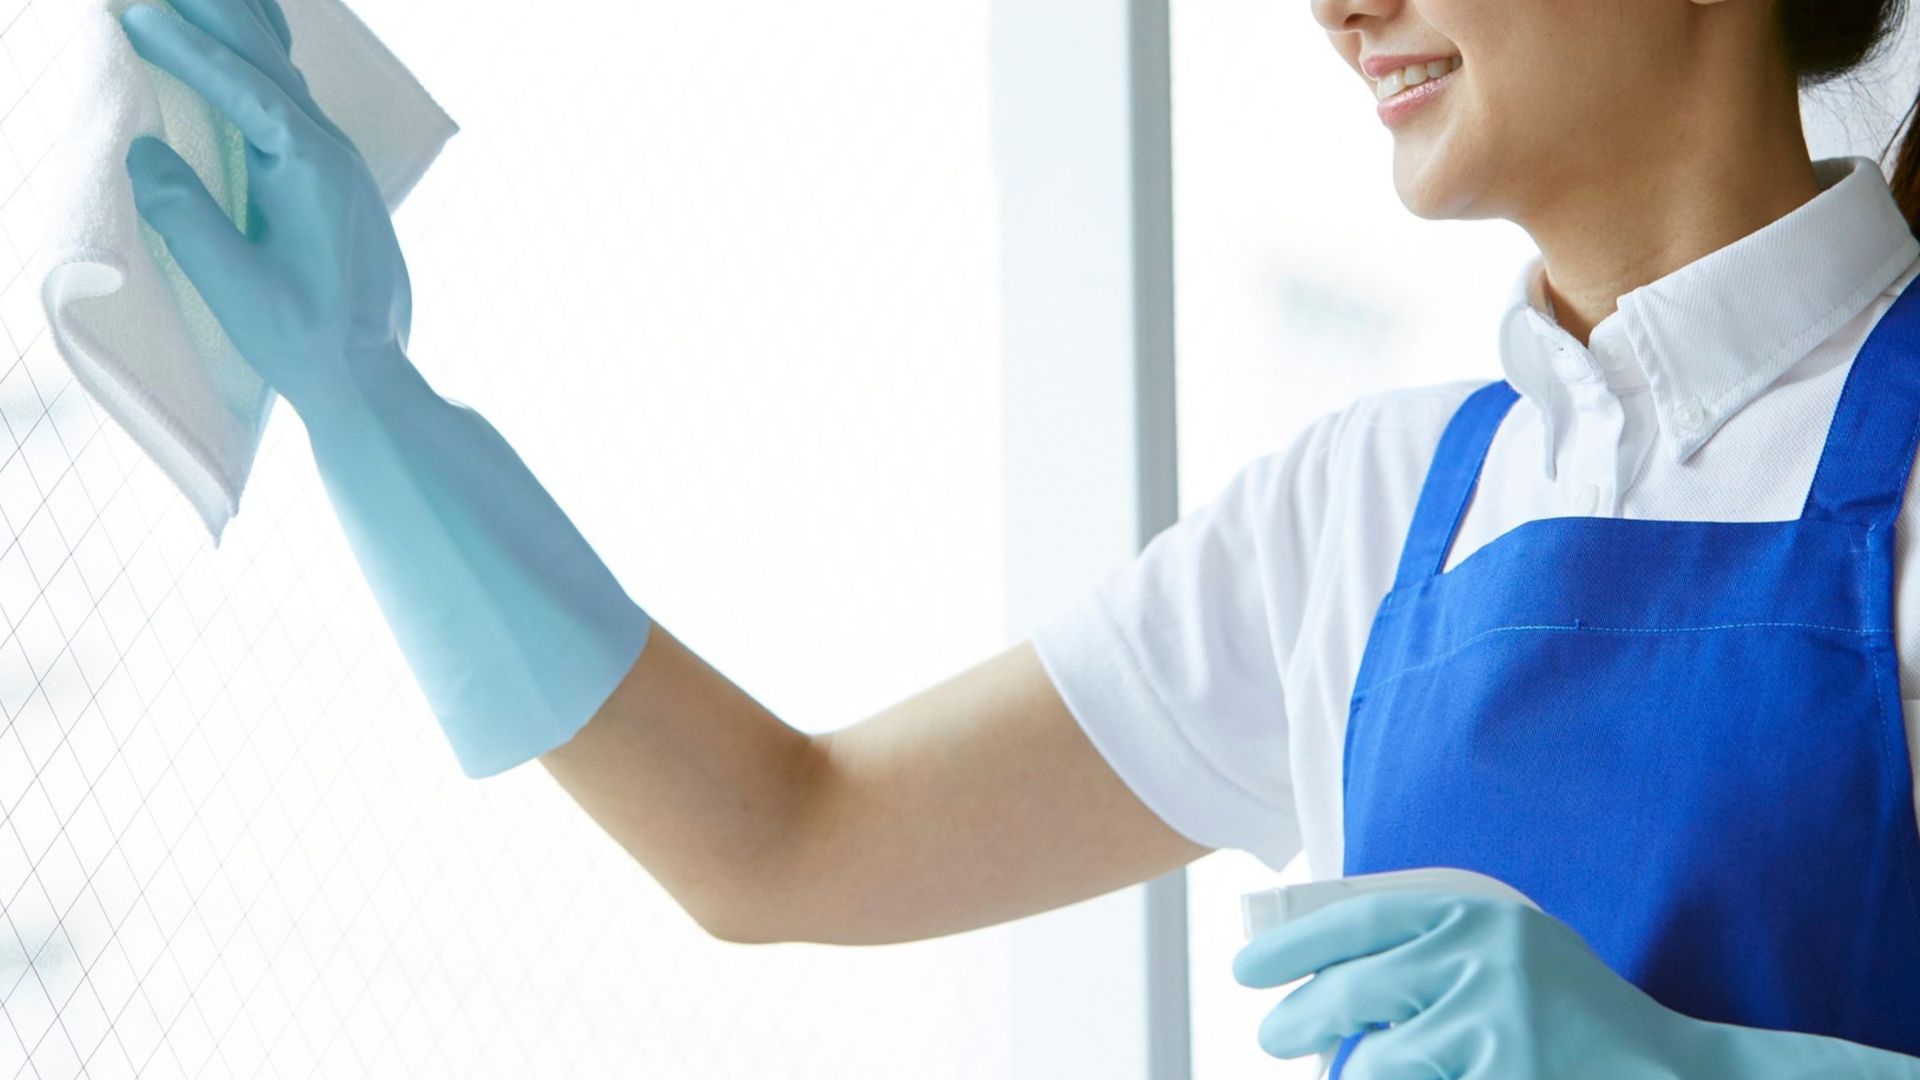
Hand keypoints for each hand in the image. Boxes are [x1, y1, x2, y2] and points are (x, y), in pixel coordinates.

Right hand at [119, 0, 410, 419]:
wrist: (369, 373)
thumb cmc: (304, 339)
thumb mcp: (234, 286)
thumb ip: (186, 216)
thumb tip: (140, 150)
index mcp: (312, 170)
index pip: (245, 88)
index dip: (189, 50)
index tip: (139, 17)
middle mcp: (332, 154)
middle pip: (268, 62)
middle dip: (214, 17)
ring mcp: (338, 162)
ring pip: (284, 74)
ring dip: (238, 31)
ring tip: (195, 1)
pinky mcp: (334, 177)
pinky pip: (292, 99)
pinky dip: (259, 63)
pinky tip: (247, 48)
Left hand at [1232, 889, 1723, 1077]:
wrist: (1670, 1076)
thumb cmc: (1575, 1018)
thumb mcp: (1509, 953)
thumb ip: (1433, 948)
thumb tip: (1325, 971)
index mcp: (1476, 913)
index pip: (1357, 920)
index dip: (1291, 945)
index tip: (1245, 969)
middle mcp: (1481, 956)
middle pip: (1350, 991)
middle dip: (1295, 1019)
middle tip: (1270, 1036)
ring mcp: (1492, 1021)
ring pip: (1375, 1062)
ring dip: (1354, 1078)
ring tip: (1347, 1077)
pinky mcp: (1501, 1073)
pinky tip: (1426, 1078)